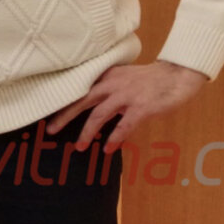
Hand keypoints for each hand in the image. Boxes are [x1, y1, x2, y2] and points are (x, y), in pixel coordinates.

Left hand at [47, 61, 208, 151]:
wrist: (176, 75)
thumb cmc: (149, 79)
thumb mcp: (122, 76)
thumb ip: (106, 86)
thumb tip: (89, 101)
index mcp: (105, 76)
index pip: (79, 88)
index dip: (62, 100)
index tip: (46, 110)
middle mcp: (112, 84)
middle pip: (81, 100)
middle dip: (64, 116)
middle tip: (50, 129)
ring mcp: (126, 96)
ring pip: (99, 115)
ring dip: (86, 132)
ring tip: (78, 146)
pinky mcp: (141, 108)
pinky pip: (123, 126)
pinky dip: (114, 138)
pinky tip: (107, 149)